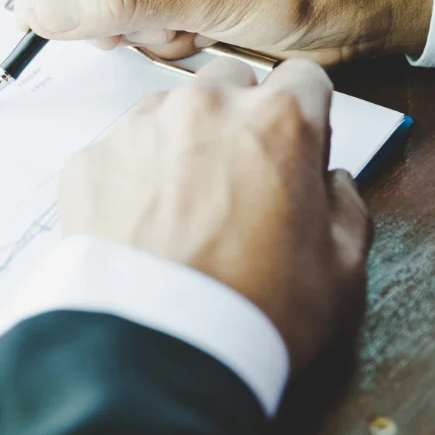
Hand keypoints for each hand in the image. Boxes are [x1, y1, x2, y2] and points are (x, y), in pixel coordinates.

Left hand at [58, 58, 371, 370]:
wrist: (155, 354)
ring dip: (179, 145)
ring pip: (166, 113)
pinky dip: (128, 179)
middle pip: (229, 84)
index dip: (304, 116)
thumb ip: (347, 209)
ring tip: (182, 213)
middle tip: (237, 181)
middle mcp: (202, 108)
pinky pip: (116, 153)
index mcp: (277, 121)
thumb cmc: (252, 314)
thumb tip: (333, 185)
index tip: (296, 148)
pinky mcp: (87, 162)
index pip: (302, 80)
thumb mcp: (341, 273)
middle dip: (237, 120)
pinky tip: (140, 231)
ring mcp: (137, 130)